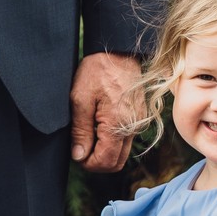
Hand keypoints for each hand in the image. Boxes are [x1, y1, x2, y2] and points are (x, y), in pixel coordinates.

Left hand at [70, 51, 143, 170]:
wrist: (118, 51)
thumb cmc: (98, 71)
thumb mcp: (80, 99)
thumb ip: (80, 131)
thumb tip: (79, 156)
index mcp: (118, 124)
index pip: (106, 162)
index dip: (88, 164)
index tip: (76, 154)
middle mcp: (133, 127)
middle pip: (117, 163)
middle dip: (97, 162)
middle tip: (80, 149)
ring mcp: (139, 123)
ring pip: (122, 153)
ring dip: (105, 152)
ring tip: (88, 135)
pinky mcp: (140, 117)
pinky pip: (127, 139)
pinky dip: (112, 141)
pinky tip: (99, 125)